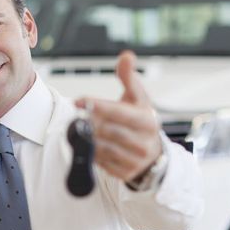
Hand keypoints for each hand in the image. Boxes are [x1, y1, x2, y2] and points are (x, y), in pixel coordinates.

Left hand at [75, 50, 161, 182]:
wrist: (152, 153)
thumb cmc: (139, 120)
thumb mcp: (137, 98)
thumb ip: (128, 77)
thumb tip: (126, 55)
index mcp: (148, 121)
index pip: (120, 113)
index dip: (98, 106)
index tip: (78, 101)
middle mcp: (144, 142)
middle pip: (109, 131)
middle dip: (90, 123)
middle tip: (77, 116)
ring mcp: (135, 160)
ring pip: (103, 148)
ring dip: (87, 138)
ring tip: (79, 129)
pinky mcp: (124, 173)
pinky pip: (101, 163)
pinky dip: (91, 153)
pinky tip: (86, 144)